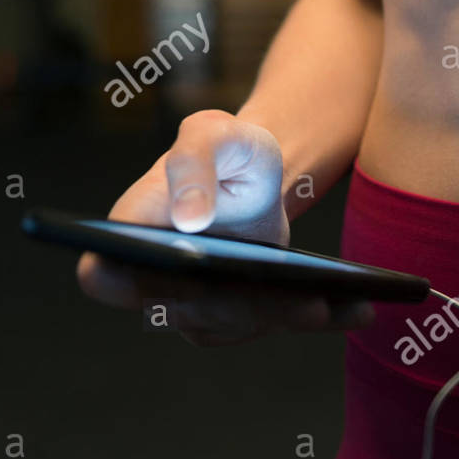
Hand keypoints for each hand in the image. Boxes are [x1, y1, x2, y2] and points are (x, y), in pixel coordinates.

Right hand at [76, 109, 373, 344]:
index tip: (183, 275)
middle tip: (293, 298)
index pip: (103, 276)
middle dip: (237, 306)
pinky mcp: (236, 316)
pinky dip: (316, 319)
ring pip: (231, 326)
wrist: (260, 171)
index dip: (127, 285)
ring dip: (280, 316)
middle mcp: (154, 280)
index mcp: (131, 235)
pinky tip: (355, 309)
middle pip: (185, 311)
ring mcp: (195, 305)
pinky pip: (269, 325)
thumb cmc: (226, 148)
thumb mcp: (212, 132)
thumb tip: (188, 219)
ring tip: (326, 301)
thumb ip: (192, 162)